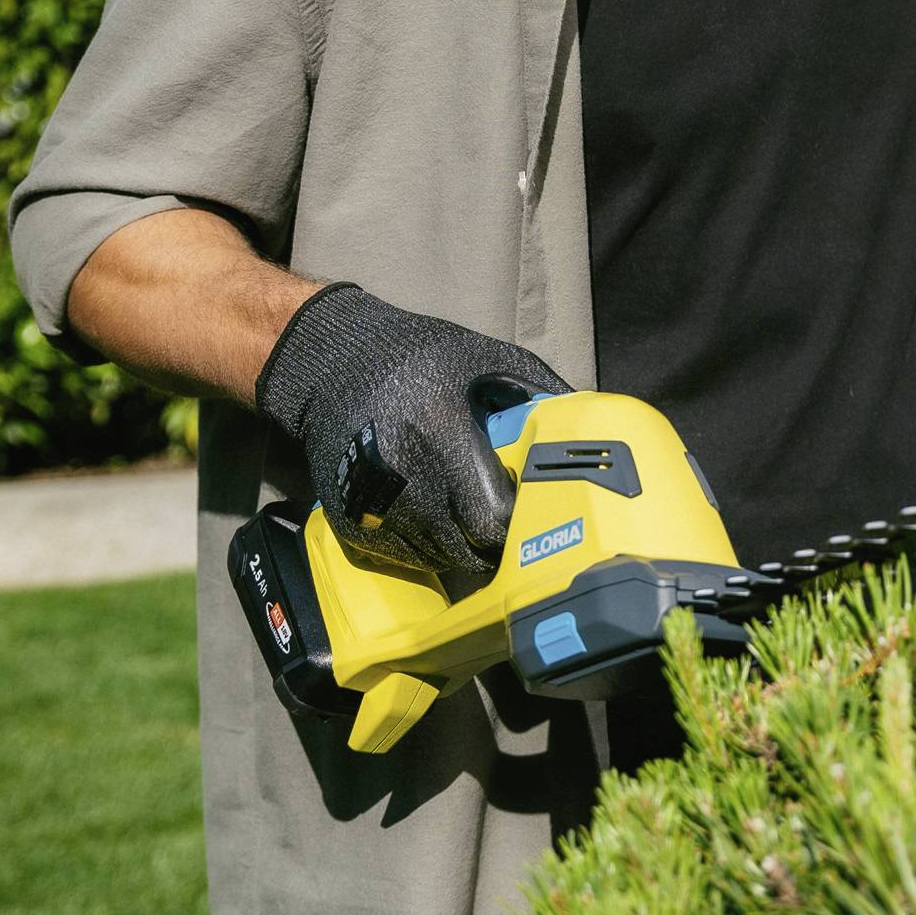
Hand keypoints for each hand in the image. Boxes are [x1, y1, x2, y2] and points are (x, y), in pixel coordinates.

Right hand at [256, 285, 563, 593]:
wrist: (330, 363)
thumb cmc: (418, 355)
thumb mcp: (482, 356)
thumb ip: (537, 391)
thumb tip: (586, 426)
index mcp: (438, 428)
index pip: (492, 513)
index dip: (519, 520)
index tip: (534, 508)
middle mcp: (401, 473)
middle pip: (469, 547)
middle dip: (498, 541)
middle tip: (512, 520)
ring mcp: (370, 505)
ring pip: (441, 559)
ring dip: (466, 546)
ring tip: (473, 509)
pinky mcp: (351, 523)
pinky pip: (408, 559)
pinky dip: (431, 546)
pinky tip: (436, 512)